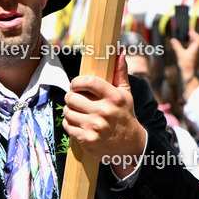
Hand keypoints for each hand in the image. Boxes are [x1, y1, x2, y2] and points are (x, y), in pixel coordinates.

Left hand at [63, 50, 146, 178]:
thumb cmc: (125, 115)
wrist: (130, 145)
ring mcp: (95, 127)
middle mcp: (104, 111)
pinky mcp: (87, 139)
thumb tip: (119, 52)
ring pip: (68, 111)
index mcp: (114, 97)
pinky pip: (68, 125)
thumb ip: (120, 73)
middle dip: (71, 96)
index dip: (77, 81)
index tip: (76, 84)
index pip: (88, 81)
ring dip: (69, 110)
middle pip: (72, 96)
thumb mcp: (125, 94)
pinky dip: (70, 123)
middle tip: (76, 98)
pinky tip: (78, 122)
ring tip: (77, 110)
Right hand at [170, 28, 198, 82]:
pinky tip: (185, 43)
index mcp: (195, 49)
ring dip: (191, 39)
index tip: (190, 31)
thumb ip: (176, 46)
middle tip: (188, 30)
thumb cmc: (186, 65)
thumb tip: (173, 40)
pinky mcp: (192, 55)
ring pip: (194, 44)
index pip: (198, 39)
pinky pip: (192, 47)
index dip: (195, 34)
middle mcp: (196, 50)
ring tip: (186, 35)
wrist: (188, 73)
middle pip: (197, 40)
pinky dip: (189, 44)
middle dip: (193, 35)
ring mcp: (194, 53)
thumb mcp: (180, 54)